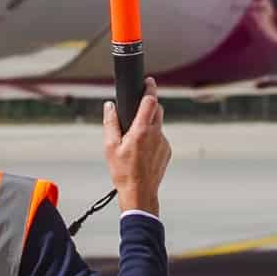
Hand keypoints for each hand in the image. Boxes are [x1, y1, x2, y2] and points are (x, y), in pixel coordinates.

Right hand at [103, 77, 170, 215]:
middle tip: (137, 110)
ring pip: (158, 124)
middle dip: (148, 106)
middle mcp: (156, 134)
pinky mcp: (167, 151)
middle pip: (157, 110)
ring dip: (149, 124)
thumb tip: (109, 106)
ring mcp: (164, 143)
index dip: (150, 88)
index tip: (148, 81)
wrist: (139, 194)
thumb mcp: (110, 147)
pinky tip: (142, 151)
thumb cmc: (124, 173)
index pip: (150, 101)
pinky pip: (160, 138)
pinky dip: (152, 138)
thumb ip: (110, 123)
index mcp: (141, 130)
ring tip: (135, 139)